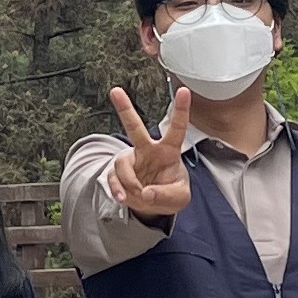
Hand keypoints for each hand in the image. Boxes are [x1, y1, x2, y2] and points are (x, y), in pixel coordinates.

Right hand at [103, 87, 193, 222]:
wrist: (153, 206)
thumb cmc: (170, 192)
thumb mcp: (179, 198)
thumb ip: (167, 196)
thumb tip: (146, 193)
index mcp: (168, 151)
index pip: (177, 129)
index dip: (181, 110)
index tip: (184, 91)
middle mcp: (147, 150)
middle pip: (134, 127)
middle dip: (125, 109)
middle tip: (115, 91)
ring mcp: (130, 160)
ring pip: (121, 163)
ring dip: (129, 183)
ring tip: (139, 195)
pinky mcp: (117, 172)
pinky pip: (112, 178)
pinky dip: (118, 191)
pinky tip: (124, 198)